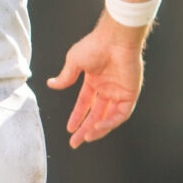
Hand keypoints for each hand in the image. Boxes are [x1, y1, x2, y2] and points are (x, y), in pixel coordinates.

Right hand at [46, 12, 148, 148]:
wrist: (115, 39)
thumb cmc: (95, 45)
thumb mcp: (74, 62)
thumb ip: (65, 77)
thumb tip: (51, 84)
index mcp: (94, 80)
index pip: (85, 104)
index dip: (77, 116)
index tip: (69, 129)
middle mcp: (107, 88)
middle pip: (95, 114)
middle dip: (85, 129)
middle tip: (75, 143)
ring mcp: (119, 92)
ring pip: (108, 117)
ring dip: (97, 129)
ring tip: (86, 138)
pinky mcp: (130, 94)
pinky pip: (121, 114)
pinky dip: (110, 122)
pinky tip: (98, 126)